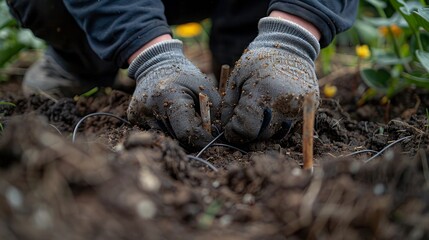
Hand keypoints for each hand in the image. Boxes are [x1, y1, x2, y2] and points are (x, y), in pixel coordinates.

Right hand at [127, 40, 220, 148]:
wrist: (154, 64)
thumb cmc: (183, 75)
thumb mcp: (204, 86)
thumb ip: (214, 110)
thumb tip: (219, 134)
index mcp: (170, 98)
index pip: (187, 132)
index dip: (202, 138)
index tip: (212, 137)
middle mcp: (151, 109)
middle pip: (177, 139)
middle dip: (192, 137)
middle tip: (199, 126)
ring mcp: (139, 115)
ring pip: (167, 138)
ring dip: (179, 134)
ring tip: (184, 118)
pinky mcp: (134, 119)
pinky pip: (156, 133)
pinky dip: (167, 130)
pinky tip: (170, 117)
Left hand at [221, 17, 319, 143]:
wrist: (291, 48)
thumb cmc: (259, 60)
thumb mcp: (237, 75)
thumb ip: (229, 103)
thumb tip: (225, 127)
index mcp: (264, 91)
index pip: (247, 129)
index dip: (234, 132)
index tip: (229, 126)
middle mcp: (285, 103)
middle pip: (260, 135)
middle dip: (247, 131)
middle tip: (242, 118)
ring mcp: (300, 108)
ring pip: (274, 135)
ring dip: (262, 129)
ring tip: (258, 112)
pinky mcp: (309, 110)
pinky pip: (287, 129)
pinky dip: (276, 125)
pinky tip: (272, 110)